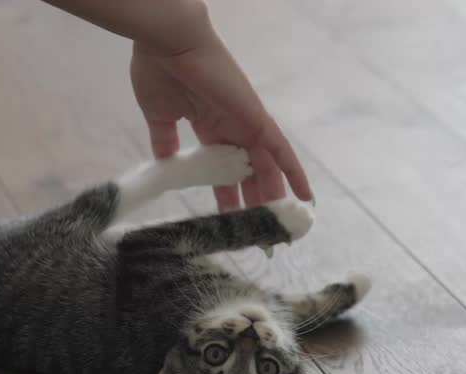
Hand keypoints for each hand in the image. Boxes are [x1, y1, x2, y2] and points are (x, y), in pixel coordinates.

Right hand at [130, 32, 312, 210]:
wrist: (165, 43)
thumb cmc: (159, 71)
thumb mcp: (159, 116)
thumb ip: (165, 140)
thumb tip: (165, 162)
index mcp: (209, 128)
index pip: (224, 172)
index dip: (229, 198)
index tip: (232, 222)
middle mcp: (232, 129)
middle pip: (250, 174)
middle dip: (256, 205)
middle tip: (262, 237)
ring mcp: (245, 123)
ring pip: (267, 168)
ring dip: (274, 198)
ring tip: (281, 228)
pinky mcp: (255, 117)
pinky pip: (281, 149)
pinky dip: (294, 171)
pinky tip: (306, 196)